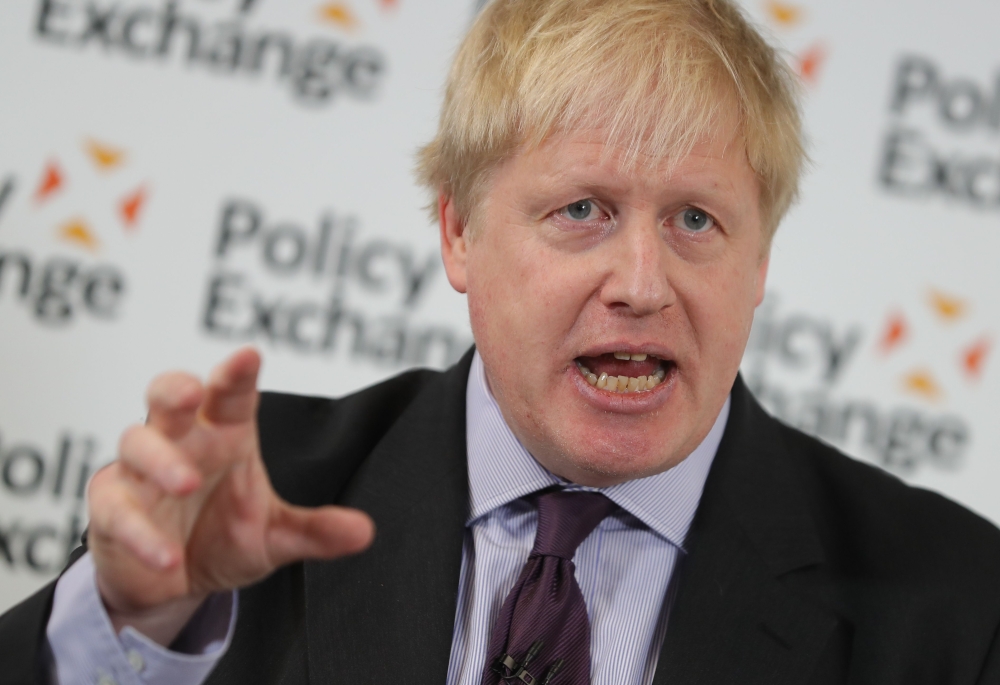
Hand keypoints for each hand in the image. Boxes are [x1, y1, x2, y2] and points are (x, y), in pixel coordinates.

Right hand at [87, 347, 374, 644]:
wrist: (174, 583)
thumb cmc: (220, 537)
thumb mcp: (275, 537)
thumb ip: (316, 531)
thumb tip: (365, 532)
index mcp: (225, 434)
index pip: (231, 394)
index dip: (237, 373)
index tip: (249, 354)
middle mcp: (182, 441)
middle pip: (167, 395)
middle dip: (175, 388)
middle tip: (191, 395)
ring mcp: (141, 471)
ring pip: (136, 442)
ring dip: (160, 460)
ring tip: (185, 483)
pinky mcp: (112, 508)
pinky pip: (117, 510)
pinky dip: (141, 532)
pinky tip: (168, 556)